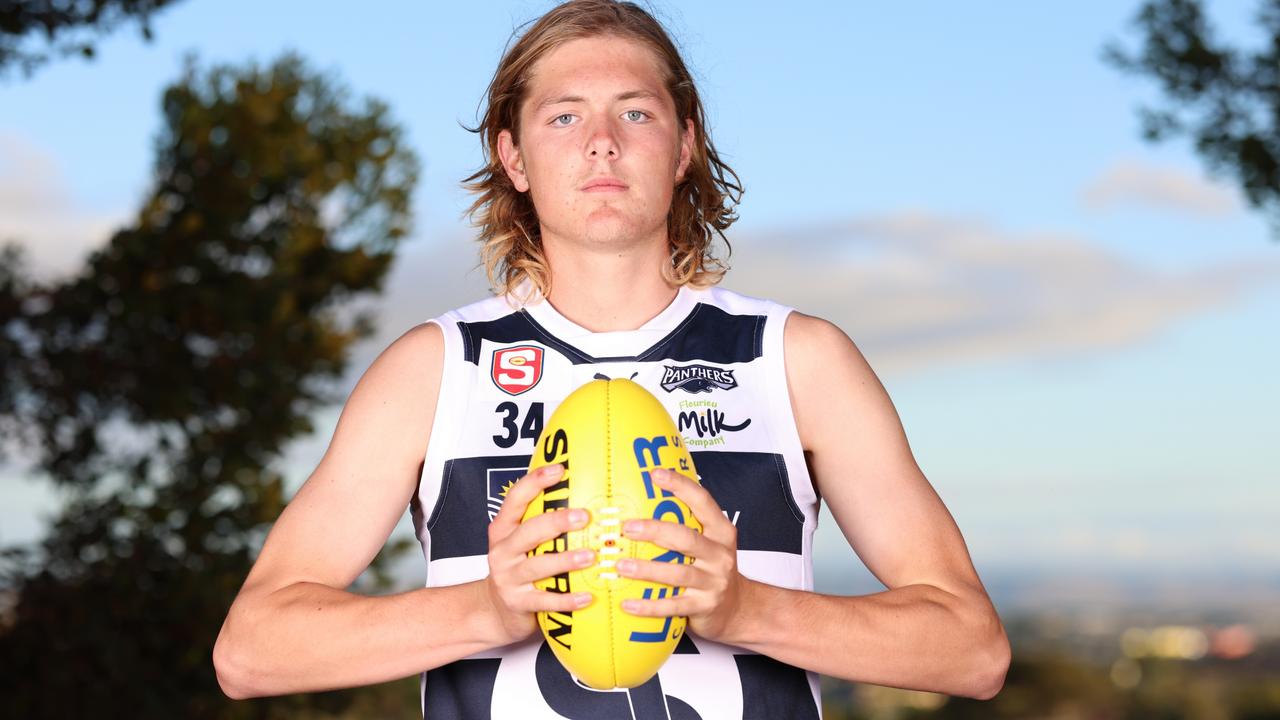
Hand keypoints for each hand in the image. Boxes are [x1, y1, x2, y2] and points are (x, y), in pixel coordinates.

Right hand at [481, 463, 596, 646]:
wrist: (494, 610)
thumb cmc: (516, 568)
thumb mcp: (519, 541)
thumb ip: (540, 521)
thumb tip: (583, 493)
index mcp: (503, 529)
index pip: (515, 499)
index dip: (535, 482)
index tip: (559, 470)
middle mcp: (503, 551)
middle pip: (529, 531)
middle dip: (556, 522)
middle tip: (583, 516)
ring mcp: (508, 578)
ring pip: (538, 566)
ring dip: (565, 560)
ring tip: (590, 556)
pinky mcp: (517, 603)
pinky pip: (545, 601)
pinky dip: (566, 599)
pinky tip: (586, 597)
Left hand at [616, 467, 749, 643]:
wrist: (738, 609)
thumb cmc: (714, 569)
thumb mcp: (710, 542)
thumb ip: (686, 524)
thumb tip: (643, 499)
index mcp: (721, 532)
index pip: (702, 502)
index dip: (680, 486)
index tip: (655, 474)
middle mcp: (720, 554)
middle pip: (687, 538)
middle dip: (655, 531)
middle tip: (627, 527)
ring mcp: (714, 581)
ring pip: (679, 573)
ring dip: (647, 569)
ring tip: (621, 565)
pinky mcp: (704, 606)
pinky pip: (673, 606)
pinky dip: (649, 606)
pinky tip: (628, 603)